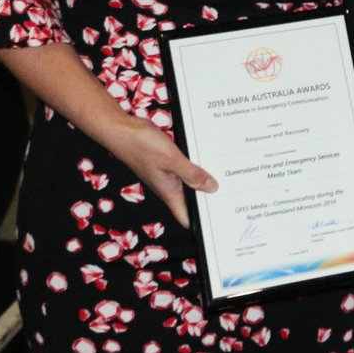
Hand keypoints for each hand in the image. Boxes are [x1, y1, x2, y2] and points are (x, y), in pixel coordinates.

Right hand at [109, 114, 217, 228]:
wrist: (121, 129)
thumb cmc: (141, 145)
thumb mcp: (172, 159)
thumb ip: (192, 174)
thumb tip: (212, 188)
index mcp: (169, 192)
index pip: (186, 217)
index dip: (201, 224)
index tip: (220, 223)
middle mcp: (168, 186)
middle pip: (191, 200)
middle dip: (209, 199)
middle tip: (233, 196)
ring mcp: (166, 173)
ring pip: (189, 182)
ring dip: (204, 180)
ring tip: (228, 177)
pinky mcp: (166, 161)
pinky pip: (185, 167)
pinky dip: (197, 165)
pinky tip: (209, 158)